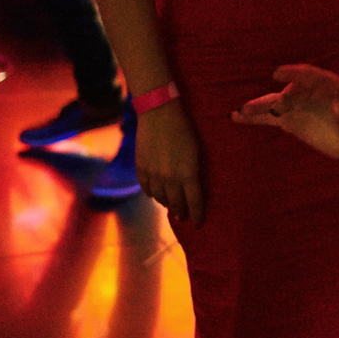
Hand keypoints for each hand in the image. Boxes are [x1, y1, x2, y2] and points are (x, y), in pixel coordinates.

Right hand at [135, 100, 204, 224]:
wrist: (160, 114)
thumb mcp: (196, 152)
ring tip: (170, 204)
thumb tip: (191, 188)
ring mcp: (153, 174)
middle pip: (176, 203)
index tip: (198, 224)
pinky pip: (146, 188)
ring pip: (160, 198)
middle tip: (183, 216)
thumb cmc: (185, 130)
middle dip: (181, 212)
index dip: (197, 214)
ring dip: (166, 203)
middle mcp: (170, 178)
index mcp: (188, 174)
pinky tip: (155, 194)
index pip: (194, 202)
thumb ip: (193, 172)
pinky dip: (152, 193)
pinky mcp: (141, 168)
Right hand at [233, 63, 338, 162]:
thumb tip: (337, 109)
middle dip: (276, 98)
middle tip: (266, 107)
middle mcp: (308, 91)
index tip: (277, 74)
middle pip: (288, 91)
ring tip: (240, 111)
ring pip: (274, 104)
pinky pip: (269, 117)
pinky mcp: (289, 120)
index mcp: (327, 84)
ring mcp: (297, 105)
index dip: (292, 74)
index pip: (308, 75)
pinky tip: (237, 117)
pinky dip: (254, 118)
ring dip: (258, 107)